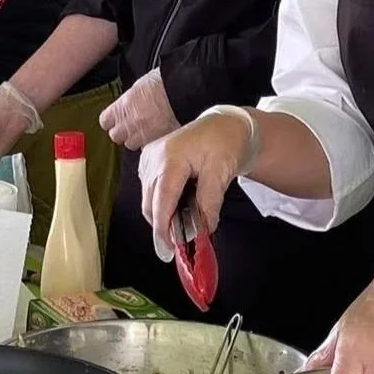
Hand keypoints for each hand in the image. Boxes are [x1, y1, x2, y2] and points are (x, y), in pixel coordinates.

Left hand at [99, 70, 177, 149]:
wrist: (179, 92)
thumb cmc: (161, 85)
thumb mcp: (137, 88)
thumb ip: (128, 101)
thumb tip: (128, 104)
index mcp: (120, 109)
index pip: (105, 122)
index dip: (110, 120)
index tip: (115, 118)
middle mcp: (127, 125)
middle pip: (116, 136)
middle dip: (122, 132)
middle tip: (132, 125)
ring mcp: (141, 136)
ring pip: (131, 144)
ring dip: (136, 139)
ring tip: (146, 129)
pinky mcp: (155, 142)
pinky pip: (148, 146)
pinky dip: (150, 142)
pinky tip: (156, 133)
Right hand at [139, 107, 258, 262]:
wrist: (224, 126)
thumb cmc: (225, 142)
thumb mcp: (222, 170)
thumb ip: (210, 200)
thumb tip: (204, 228)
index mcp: (171, 157)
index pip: (162, 198)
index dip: (163, 226)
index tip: (168, 248)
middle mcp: (153, 157)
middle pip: (151, 203)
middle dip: (165, 225)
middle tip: (185, 240)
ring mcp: (148, 159)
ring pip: (149, 200)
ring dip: (165, 215)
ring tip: (188, 218)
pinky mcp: (149, 163)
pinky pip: (151, 192)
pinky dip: (164, 204)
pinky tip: (181, 204)